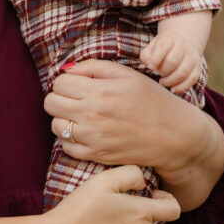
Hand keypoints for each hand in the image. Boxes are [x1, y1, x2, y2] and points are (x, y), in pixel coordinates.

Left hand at [43, 59, 223, 207]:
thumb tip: (65, 69)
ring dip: (64, 119)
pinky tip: (86, 131)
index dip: (66, 82)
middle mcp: (92, 115)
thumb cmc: (151, 99)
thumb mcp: (126, 74)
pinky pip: (66, 147)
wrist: (173, 135)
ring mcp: (92, 138)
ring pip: (55, 126)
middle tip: (76, 99)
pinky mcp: (95, 156)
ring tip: (82, 115)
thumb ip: (93, 67)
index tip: (77, 85)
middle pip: (51, 103)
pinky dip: (71, 139)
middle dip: (60, 98)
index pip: (58, 83)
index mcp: (99, 91)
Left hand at [140, 32, 201, 92]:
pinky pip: (192, 80)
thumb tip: (150, 65)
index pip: (163, 46)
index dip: (156, 58)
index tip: (150, 67)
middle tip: (158, 73)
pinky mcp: (197, 68)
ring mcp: (192, 57)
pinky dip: (182, 87)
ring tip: (162, 82)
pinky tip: (173, 89)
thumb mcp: (151, 48)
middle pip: (173, 60)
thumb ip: (146, 55)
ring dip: (170, 80)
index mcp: (170, 38)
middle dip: (162, 70)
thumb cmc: (161, 50)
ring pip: (183, 71)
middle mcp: (183, 45)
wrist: (180, 46)